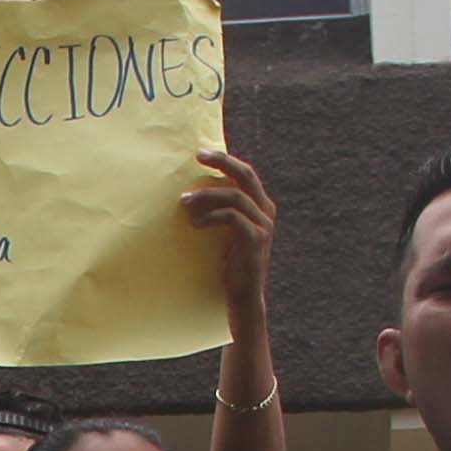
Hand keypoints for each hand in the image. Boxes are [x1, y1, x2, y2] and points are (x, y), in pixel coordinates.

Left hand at [182, 149, 275, 328]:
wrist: (243, 297)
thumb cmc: (228, 264)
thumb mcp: (225, 232)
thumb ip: (219, 211)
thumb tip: (191, 193)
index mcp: (260, 205)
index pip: (245, 173)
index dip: (225, 160)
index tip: (200, 153)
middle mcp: (266, 211)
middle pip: (245, 175)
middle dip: (222, 162)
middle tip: (198, 157)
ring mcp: (263, 225)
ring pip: (235, 196)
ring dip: (206, 195)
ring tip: (184, 201)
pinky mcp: (255, 240)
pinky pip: (232, 217)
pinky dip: (211, 217)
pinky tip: (195, 223)